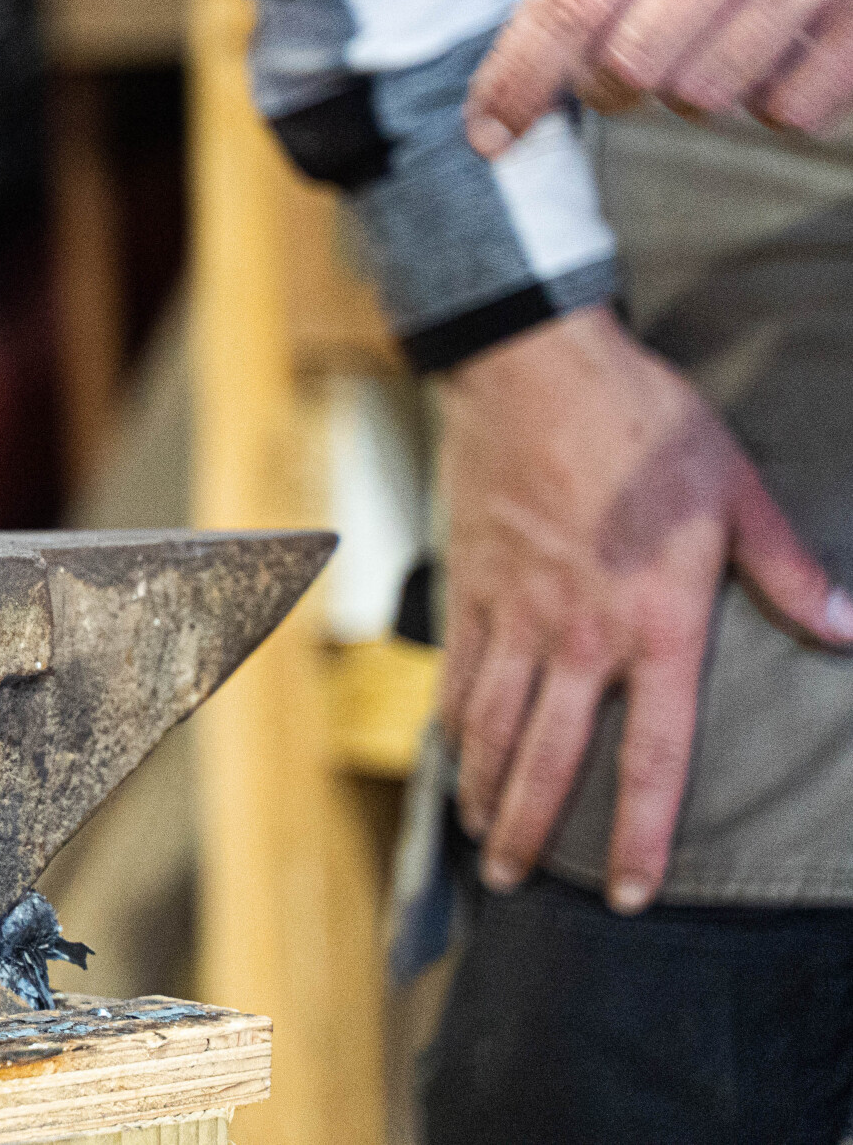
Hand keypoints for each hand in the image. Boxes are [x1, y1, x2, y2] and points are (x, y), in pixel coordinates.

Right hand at [438, 306, 852, 911]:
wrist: (534, 371)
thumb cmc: (642, 424)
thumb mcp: (736, 492)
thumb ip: (787, 571)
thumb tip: (849, 630)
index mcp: (656, 624)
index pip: (655, 756)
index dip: (645, 833)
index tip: (634, 894)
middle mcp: (579, 636)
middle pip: (551, 761)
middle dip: (533, 833)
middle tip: (519, 886)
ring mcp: (515, 615)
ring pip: (492, 729)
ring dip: (484, 791)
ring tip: (484, 838)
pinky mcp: (470, 586)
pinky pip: (456, 675)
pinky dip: (452, 725)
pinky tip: (453, 753)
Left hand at [467, 0, 852, 148]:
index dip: (519, 76)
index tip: (489, 132)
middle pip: (631, 62)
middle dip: (609, 80)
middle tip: (626, 52)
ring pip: (707, 94)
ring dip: (691, 86)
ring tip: (716, 29)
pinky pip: (791, 109)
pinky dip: (770, 99)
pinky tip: (781, 46)